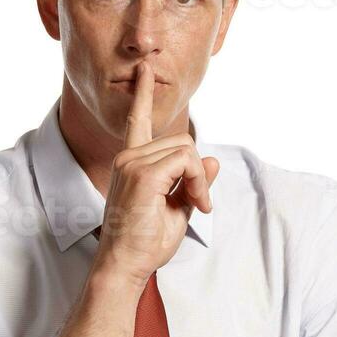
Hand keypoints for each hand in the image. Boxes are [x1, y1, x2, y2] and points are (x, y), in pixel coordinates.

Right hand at [93, 61, 219, 287]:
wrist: (125, 265)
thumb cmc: (145, 243)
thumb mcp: (178, 208)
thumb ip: (192, 182)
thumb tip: (211, 158)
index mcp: (131, 162)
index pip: (138, 120)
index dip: (143, 95)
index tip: (145, 71)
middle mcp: (128, 157)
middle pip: (182, 140)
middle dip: (198, 171)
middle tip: (201, 203)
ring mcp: (132, 164)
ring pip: (187, 149)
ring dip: (200, 179)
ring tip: (197, 205)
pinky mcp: (142, 175)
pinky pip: (186, 161)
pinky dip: (197, 182)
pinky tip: (195, 202)